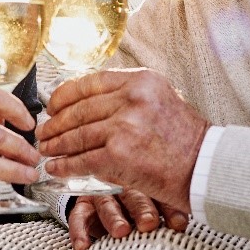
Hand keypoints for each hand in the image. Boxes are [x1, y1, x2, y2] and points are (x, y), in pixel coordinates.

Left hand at [37, 67, 207, 212]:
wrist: (206, 168)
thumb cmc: (185, 139)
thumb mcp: (160, 98)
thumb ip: (127, 95)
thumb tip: (86, 102)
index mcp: (140, 80)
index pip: (89, 82)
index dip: (64, 96)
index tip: (52, 106)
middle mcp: (131, 98)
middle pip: (79, 110)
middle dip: (55, 123)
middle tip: (43, 132)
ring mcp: (124, 126)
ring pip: (77, 135)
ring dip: (56, 145)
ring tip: (46, 150)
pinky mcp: (119, 155)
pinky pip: (82, 160)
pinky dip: (65, 165)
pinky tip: (57, 168)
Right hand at [66, 190, 190, 249]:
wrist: (100, 191)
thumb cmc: (138, 203)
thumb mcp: (157, 202)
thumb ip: (171, 212)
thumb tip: (183, 225)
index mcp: (146, 185)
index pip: (161, 195)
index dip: (170, 210)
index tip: (179, 225)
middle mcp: (123, 187)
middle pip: (134, 197)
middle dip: (142, 210)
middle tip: (149, 223)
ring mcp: (101, 195)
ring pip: (107, 205)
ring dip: (114, 218)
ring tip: (121, 231)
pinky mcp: (83, 206)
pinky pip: (78, 219)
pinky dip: (80, 234)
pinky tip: (84, 248)